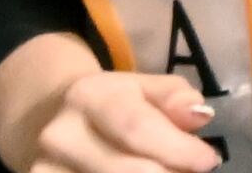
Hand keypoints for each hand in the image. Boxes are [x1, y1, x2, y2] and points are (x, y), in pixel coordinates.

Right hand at [0, 41, 219, 172]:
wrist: (43, 119)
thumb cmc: (110, 103)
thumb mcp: (143, 87)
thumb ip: (174, 98)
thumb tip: (200, 115)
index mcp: (88, 96)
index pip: (137, 127)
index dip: (178, 149)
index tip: (208, 161)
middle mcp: (59, 135)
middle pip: (125, 169)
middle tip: (189, 172)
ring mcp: (44, 170)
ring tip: (167, 171)